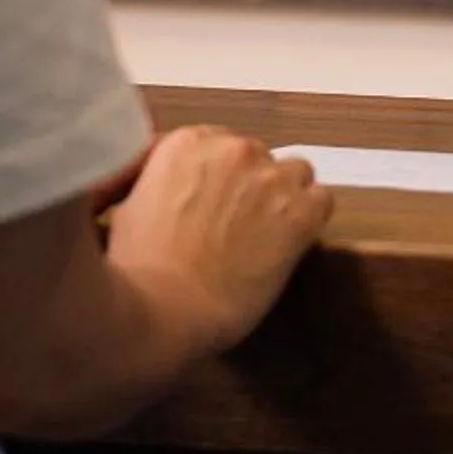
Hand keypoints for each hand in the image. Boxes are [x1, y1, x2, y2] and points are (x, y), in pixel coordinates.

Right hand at [105, 126, 331, 356]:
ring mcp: (270, 178)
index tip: (215, 202)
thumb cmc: (141, 272)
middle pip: (256, 157)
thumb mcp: (130, 209)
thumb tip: (167, 190)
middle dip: (249, 187)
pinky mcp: (300, 212)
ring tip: (266, 235)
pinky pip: (322, 201)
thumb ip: (158, 183)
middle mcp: (232, 149)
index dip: (219, 178)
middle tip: (235, 226)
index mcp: (187, 143)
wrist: (167, 310)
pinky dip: (311, 220)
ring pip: (295, 173)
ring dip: (283, 198)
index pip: (219, 144)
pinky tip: (292, 245)